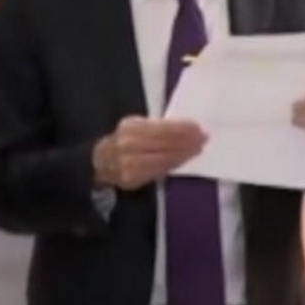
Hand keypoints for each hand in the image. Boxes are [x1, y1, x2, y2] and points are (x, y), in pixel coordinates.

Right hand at [93, 116, 207, 190]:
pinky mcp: (135, 179)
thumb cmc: (122, 140)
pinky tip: (185, 159)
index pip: (162, 129)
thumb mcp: (134, 125)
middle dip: (187, 141)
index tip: (198, 127)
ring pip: (164, 159)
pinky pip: (160, 170)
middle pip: (165, 144)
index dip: (182, 129)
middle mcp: (129, 146)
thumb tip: (183, 128)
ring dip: (184, 154)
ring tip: (198, 148)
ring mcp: (131, 165)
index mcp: (130, 128)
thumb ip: (154, 127)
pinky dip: (175, 164)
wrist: (100, 161)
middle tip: (204, 138)